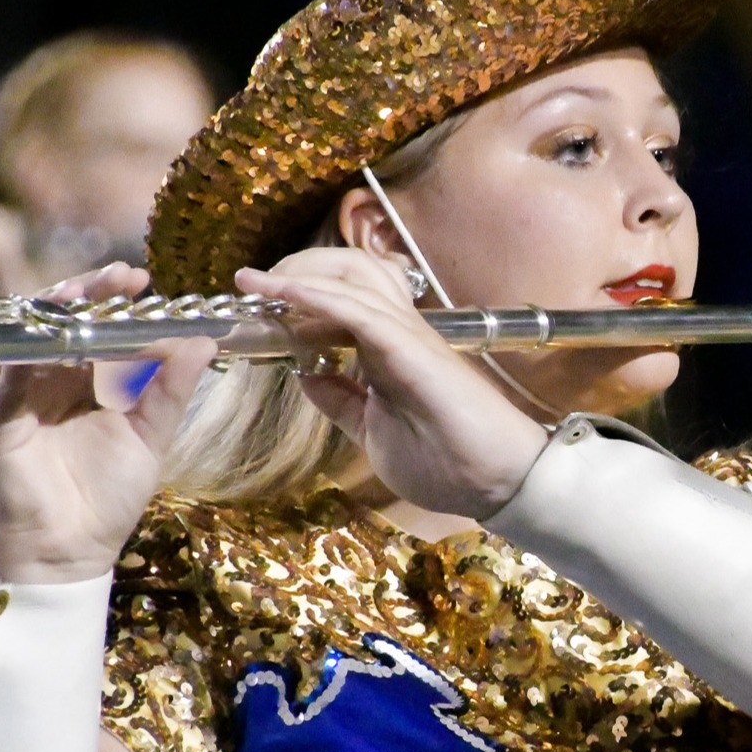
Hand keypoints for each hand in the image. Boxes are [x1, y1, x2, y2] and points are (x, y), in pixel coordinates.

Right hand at [0, 263, 216, 582]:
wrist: (73, 551)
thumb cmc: (110, 497)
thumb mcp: (151, 436)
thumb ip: (172, 390)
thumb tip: (204, 342)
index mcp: (86, 381)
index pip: (96, 324)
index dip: (114, 299)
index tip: (143, 280)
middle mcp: (49, 379)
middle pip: (61, 318)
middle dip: (88, 291)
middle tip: (121, 277)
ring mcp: (20, 394)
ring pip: (29, 334)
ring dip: (54, 309)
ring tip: (84, 291)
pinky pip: (5, 373)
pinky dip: (25, 351)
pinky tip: (50, 335)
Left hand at [237, 253, 546, 517]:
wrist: (498, 482)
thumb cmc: (447, 463)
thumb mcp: (371, 431)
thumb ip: (341, 401)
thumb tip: (305, 376)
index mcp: (389, 349)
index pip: (341, 299)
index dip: (297, 292)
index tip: (254, 302)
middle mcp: (399, 331)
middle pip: (346, 270)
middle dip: (296, 269)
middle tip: (253, 287)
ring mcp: (409, 335)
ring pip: (351, 278)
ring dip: (299, 275)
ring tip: (258, 285)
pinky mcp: (412, 348)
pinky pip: (357, 310)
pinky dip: (316, 297)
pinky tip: (281, 293)